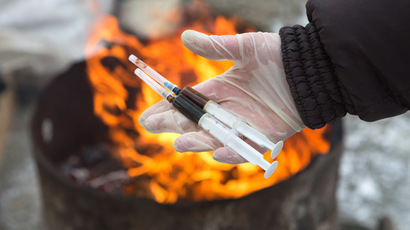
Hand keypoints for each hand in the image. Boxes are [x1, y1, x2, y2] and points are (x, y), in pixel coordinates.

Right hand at [139, 30, 304, 163]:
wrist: (309, 69)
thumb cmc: (277, 55)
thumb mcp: (244, 47)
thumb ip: (215, 46)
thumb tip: (184, 37)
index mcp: (221, 89)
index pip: (188, 101)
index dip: (168, 107)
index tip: (148, 114)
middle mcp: (229, 109)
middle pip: (195, 120)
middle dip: (173, 124)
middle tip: (151, 127)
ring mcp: (245, 124)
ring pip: (215, 137)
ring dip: (197, 141)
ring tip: (179, 142)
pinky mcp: (265, 136)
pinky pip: (245, 148)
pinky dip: (232, 152)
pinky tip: (217, 151)